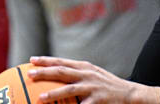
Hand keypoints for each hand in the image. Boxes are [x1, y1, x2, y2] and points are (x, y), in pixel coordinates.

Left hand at [28, 56, 159, 103]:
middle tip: (30, 73)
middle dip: (45, 71)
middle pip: (63, 71)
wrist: (128, 93)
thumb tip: (56, 72)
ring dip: (55, 92)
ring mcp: (92, 87)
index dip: (47, 60)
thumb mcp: (92, 74)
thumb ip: (77, 73)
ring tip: (41, 96)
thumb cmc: (106, 84)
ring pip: (70, 88)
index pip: (62, 61)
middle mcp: (87, 74)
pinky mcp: (98, 100)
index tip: (32, 60)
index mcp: (84, 67)